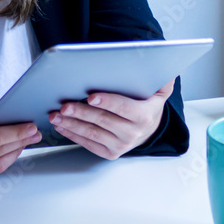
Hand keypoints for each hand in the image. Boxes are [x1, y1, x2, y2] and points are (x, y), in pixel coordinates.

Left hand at [48, 79, 174, 159]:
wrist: (147, 130)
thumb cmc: (146, 105)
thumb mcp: (159, 91)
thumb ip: (162, 80)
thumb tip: (167, 70)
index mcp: (144, 115)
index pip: (124, 108)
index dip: (107, 102)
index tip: (91, 96)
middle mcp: (133, 133)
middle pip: (103, 121)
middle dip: (81, 113)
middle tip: (64, 106)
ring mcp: (120, 145)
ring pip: (92, 134)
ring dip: (71, 125)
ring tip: (56, 116)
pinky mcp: (109, 153)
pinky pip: (88, 144)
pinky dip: (72, 135)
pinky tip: (61, 126)